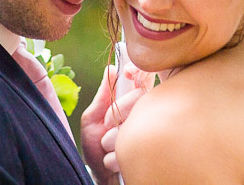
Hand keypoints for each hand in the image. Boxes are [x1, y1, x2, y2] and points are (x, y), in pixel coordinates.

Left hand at [80, 64, 149, 183]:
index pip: (143, 80)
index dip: (137, 72)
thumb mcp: (93, 119)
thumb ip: (102, 96)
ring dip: (112, 140)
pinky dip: (114, 157)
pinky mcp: (150, 153)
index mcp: (132, 105)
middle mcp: (144, 116)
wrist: (101, 177)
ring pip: (135, 123)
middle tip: (106, 126)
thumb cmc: (95, 148)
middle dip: (116, 114)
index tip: (127, 73)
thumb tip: (111, 69)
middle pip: (139, 98)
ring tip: (106, 149)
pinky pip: (132, 146)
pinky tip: (112, 163)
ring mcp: (150, 133)